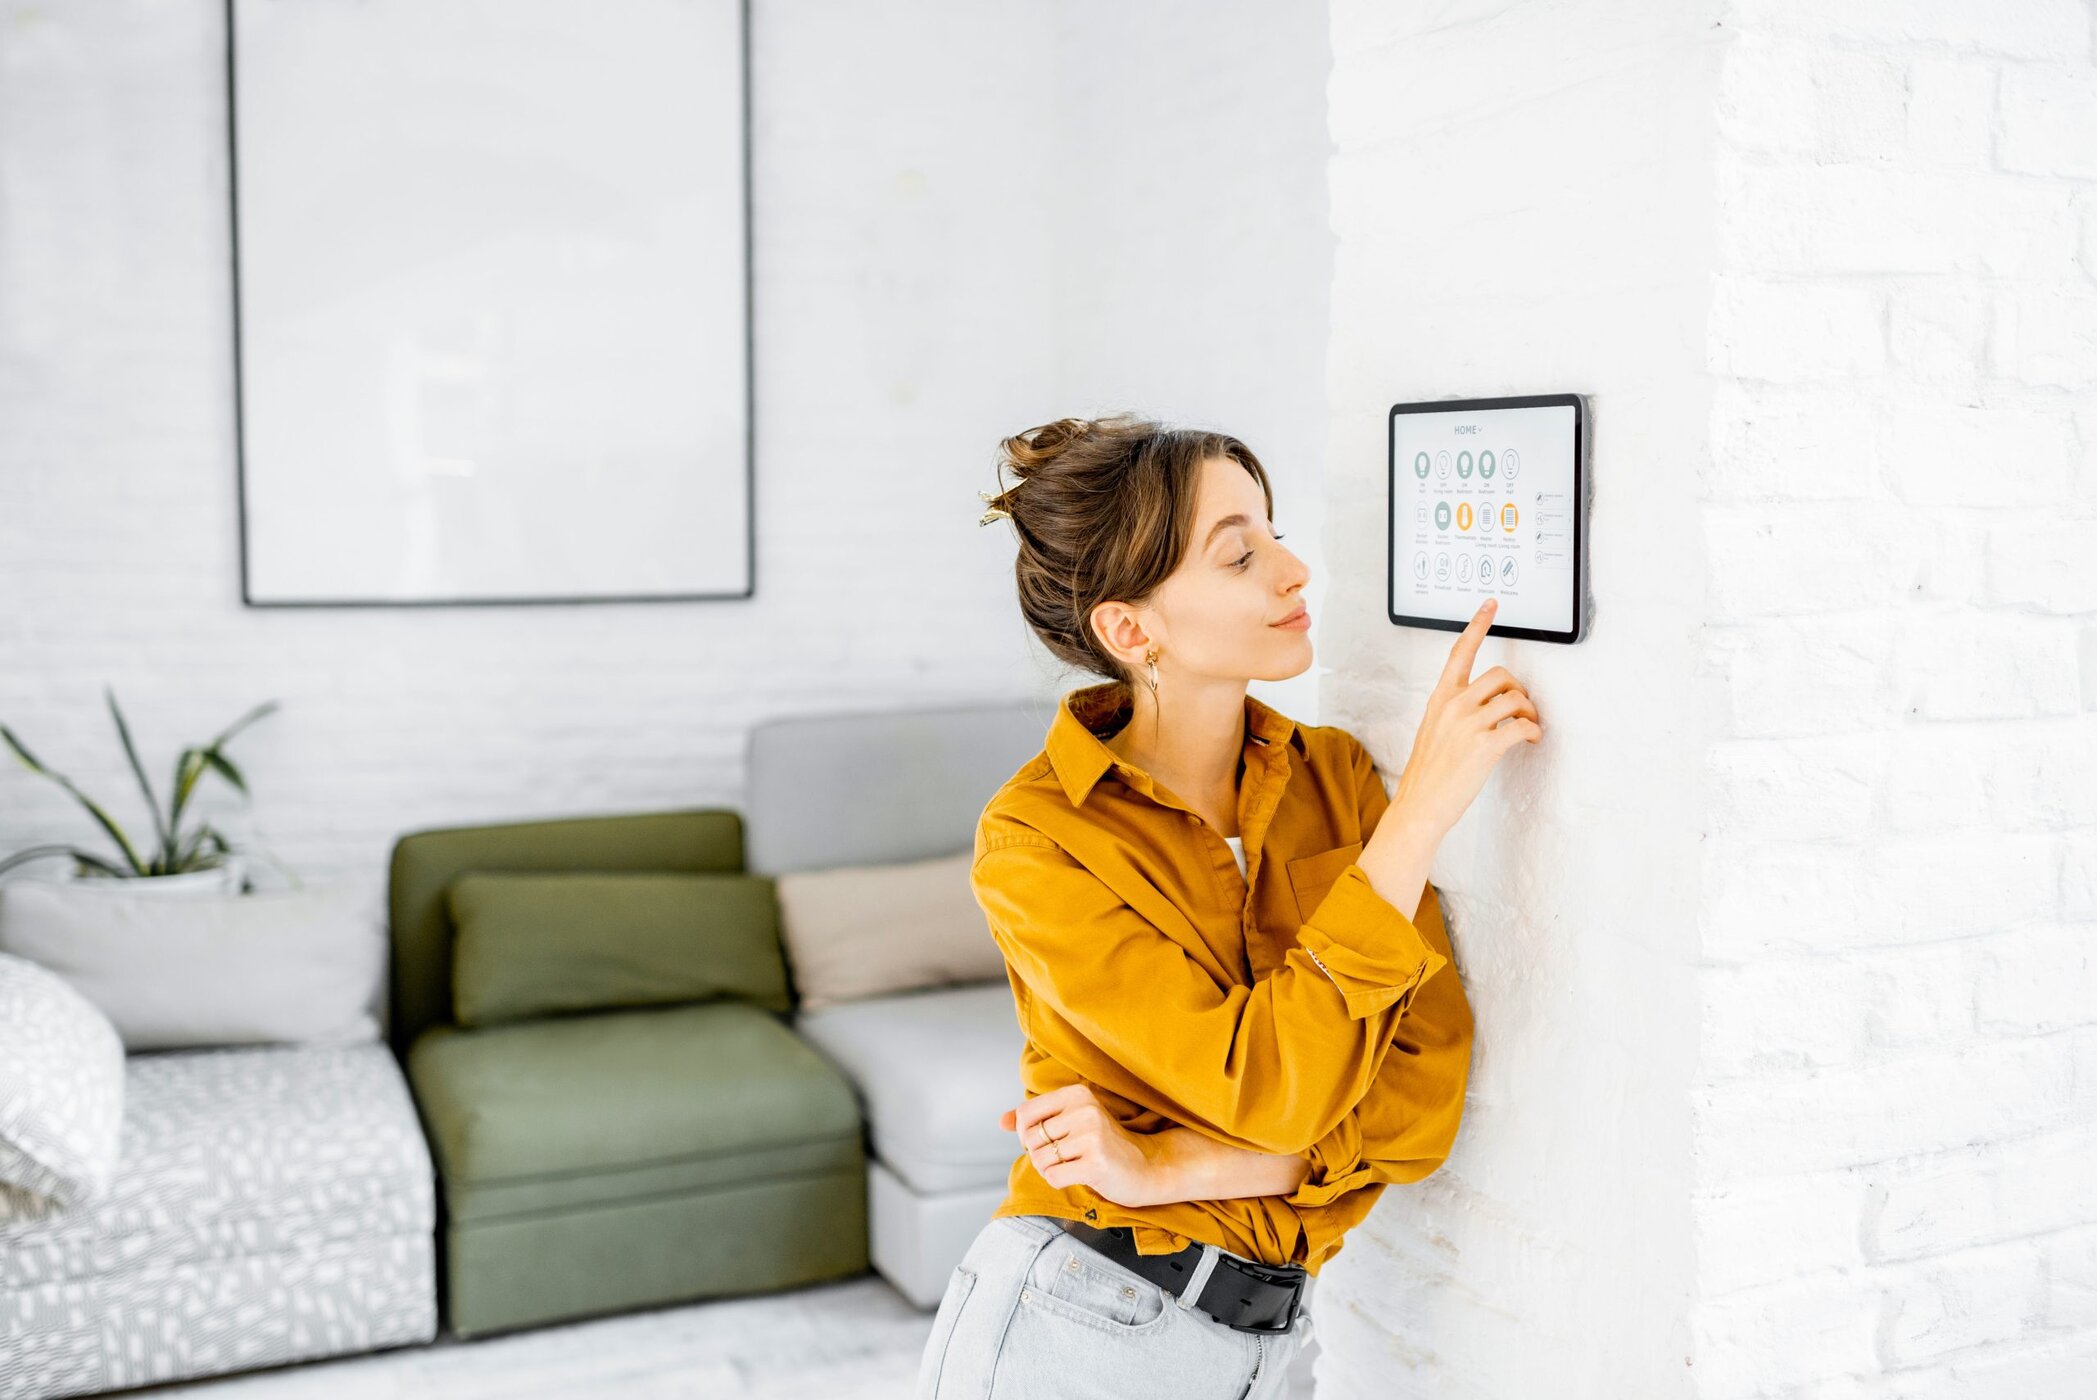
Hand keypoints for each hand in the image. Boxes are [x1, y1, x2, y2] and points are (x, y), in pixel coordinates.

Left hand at [1001, 1084, 1161, 1207]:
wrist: (1146, 1166)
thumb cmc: (1103, 1144)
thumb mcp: (1071, 1121)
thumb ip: (1035, 1119)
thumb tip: (1001, 1121)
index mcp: (1077, 1094)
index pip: (1025, 1113)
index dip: (1026, 1133)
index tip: (1045, 1140)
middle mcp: (1084, 1110)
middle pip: (1030, 1139)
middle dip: (1039, 1154)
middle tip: (1063, 1157)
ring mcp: (1091, 1136)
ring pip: (1039, 1160)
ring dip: (1049, 1169)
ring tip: (1071, 1165)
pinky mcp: (1096, 1163)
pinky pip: (1053, 1177)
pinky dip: (1058, 1181)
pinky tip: (1078, 1176)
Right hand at [1389, 598, 1541, 839]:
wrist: (1419, 805)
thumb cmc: (1428, 773)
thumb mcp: (1433, 731)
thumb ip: (1454, 711)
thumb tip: (1487, 705)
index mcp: (1440, 699)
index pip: (1460, 651)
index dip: (1477, 624)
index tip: (1491, 604)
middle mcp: (1453, 705)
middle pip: (1501, 675)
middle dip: (1519, 690)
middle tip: (1521, 710)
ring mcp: (1468, 725)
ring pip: (1516, 699)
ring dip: (1530, 713)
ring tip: (1528, 728)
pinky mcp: (1485, 746)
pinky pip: (1522, 727)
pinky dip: (1533, 732)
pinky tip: (1530, 741)